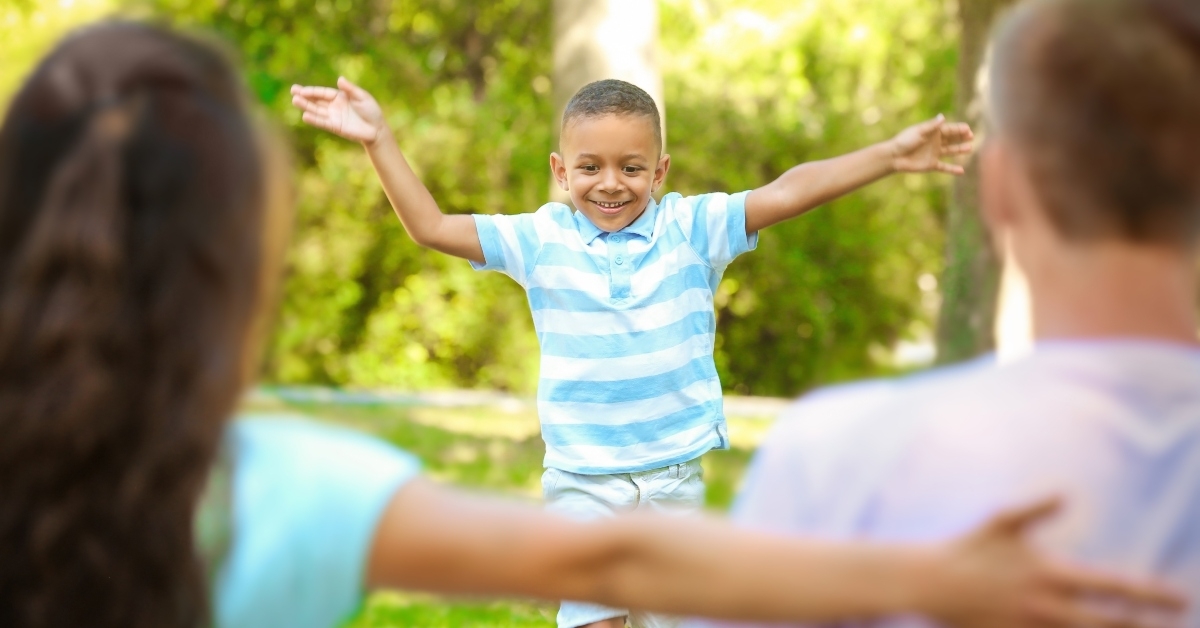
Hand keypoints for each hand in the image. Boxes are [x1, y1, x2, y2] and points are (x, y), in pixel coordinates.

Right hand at [290, 77, 386, 144]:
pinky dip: (314, 119)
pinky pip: (322, 122)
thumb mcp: (362, 97)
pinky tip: (305, 116)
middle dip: (304, 96)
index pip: (323, 92)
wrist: (377, 129)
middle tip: (293, 91)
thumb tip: (340, 79)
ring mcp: (333, 117)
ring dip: (306, 106)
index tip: (302, 89)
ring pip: (317, 110)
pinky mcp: (335, 127)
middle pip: (316, 100)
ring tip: (295, 101)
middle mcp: (334, 106)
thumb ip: (350, 89)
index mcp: (339, 96)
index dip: (312, 91)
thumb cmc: (371, 111)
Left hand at [890, 114, 973, 174]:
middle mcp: (935, 142)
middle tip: (971, 136)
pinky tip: (961, 171)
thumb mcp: (919, 132)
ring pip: (951, 151)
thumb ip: (932, 126)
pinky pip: (945, 167)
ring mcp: (934, 153)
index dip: (959, 129)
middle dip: (962, 137)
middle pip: (952, 139)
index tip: (967, 129)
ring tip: (970, 148)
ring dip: (960, 150)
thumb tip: (943, 117)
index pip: (949, 129)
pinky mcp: (931, 164)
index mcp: (933, 132)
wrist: (894, 156)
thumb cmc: (905, 141)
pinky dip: (952, 169)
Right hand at [922, 497, 1185, 627]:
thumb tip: (1067, 492)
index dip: (1152, 594)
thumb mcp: (1002, 521)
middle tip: (1168, 625)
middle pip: (1110, 625)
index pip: (1114, 586)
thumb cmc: (968, 548)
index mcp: (1050, 574)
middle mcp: (1047, 606)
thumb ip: (1036, 508)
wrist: (929, 582)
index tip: (1181, 598)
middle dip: (1142, 626)